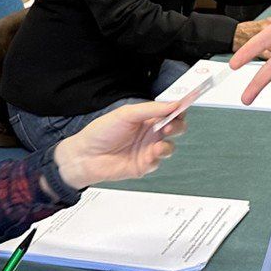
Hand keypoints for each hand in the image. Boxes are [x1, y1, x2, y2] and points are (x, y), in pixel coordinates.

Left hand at [52, 100, 185, 189]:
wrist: (85, 156)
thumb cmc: (101, 132)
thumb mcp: (126, 114)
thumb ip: (151, 109)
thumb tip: (173, 104)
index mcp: (146, 117)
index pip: (169, 111)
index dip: (179, 108)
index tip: (184, 106)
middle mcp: (150, 132)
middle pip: (175, 128)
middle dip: (177, 126)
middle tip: (169, 126)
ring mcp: (147, 149)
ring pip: (170, 146)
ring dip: (168, 144)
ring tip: (159, 142)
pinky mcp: (144, 165)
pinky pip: (158, 161)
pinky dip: (157, 157)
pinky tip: (149, 154)